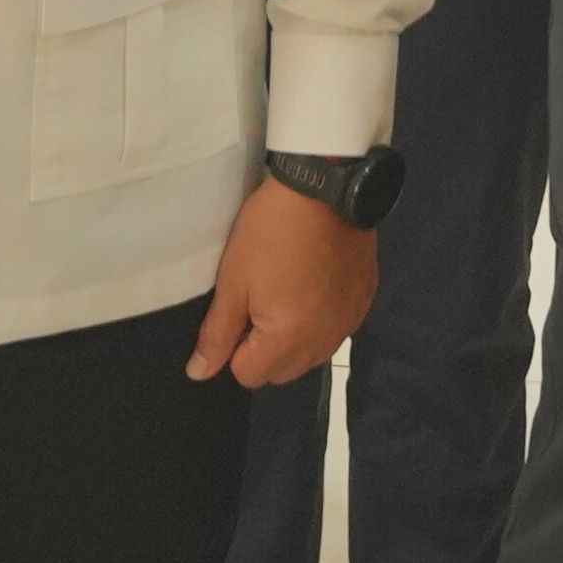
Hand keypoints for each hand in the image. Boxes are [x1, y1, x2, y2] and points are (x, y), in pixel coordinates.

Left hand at [187, 176, 378, 387]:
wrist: (324, 188)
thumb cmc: (270, 232)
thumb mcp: (233, 281)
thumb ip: (217, 334)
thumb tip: (198, 374)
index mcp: (288, 340)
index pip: (249, 375)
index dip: (235, 346)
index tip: (241, 308)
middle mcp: (323, 342)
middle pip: (282, 371)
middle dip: (265, 348)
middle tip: (261, 299)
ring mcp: (348, 323)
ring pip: (311, 355)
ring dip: (295, 338)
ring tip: (288, 290)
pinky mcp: (364, 303)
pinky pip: (335, 331)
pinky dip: (321, 319)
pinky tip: (315, 283)